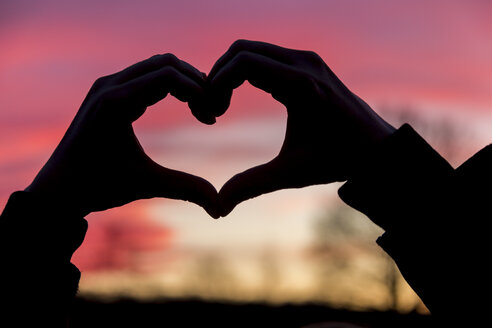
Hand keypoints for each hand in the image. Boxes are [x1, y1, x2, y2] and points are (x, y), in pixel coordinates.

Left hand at [26, 54, 218, 217]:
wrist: (58, 190)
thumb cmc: (98, 187)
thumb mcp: (146, 185)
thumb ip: (187, 189)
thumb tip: (220, 208)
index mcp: (116, 102)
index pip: (169, 76)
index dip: (199, 92)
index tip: (212, 118)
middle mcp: (109, 85)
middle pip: (166, 63)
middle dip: (195, 83)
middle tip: (210, 111)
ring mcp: (106, 85)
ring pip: (156, 65)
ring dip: (182, 82)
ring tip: (200, 109)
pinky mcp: (107, 91)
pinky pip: (145, 74)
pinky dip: (168, 84)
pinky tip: (181, 106)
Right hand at [200, 40, 395, 215]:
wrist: (376, 147)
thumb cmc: (338, 160)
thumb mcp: (292, 173)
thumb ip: (251, 185)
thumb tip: (218, 207)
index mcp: (301, 85)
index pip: (244, 62)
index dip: (217, 83)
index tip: (212, 113)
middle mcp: (303, 63)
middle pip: (242, 50)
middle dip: (217, 75)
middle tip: (211, 109)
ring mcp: (306, 59)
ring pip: (251, 50)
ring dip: (229, 73)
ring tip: (221, 106)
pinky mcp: (306, 63)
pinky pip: (265, 56)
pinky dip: (244, 71)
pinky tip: (238, 97)